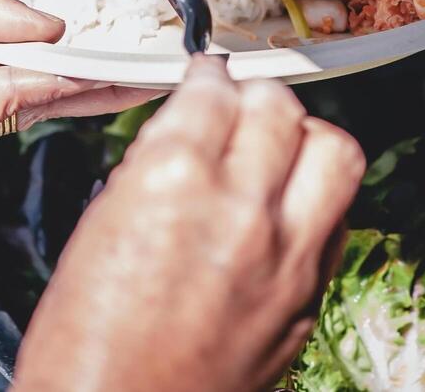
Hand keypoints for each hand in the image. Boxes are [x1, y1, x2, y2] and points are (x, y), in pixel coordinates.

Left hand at [0, 0, 155, 160]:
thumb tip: (47, 26)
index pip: (24, 42)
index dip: (69, 38)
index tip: (116, 30)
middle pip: (43, 76)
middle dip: (98, 70)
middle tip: (151, 63)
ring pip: (36, 96)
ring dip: (90, 85)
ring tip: (142, 73)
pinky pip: (7, 104)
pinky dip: (49, 89)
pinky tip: (87, 73)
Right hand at [14, 54, 365, 391]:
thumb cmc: (85, 347)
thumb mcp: (94, 231)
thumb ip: (150, 169)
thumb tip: (185, 132)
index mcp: (173, 178)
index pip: (214, 89)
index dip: (208, 78)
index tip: (206, 80)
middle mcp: (240, 207)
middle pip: (279, 107)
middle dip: (255, 98)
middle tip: (238, 108)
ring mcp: (285, 253)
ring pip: (333, 151)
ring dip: (304, 137)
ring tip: (279, 147)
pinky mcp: (308, 296)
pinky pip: (339, 218)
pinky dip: (319, 198)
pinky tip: (289, 206)